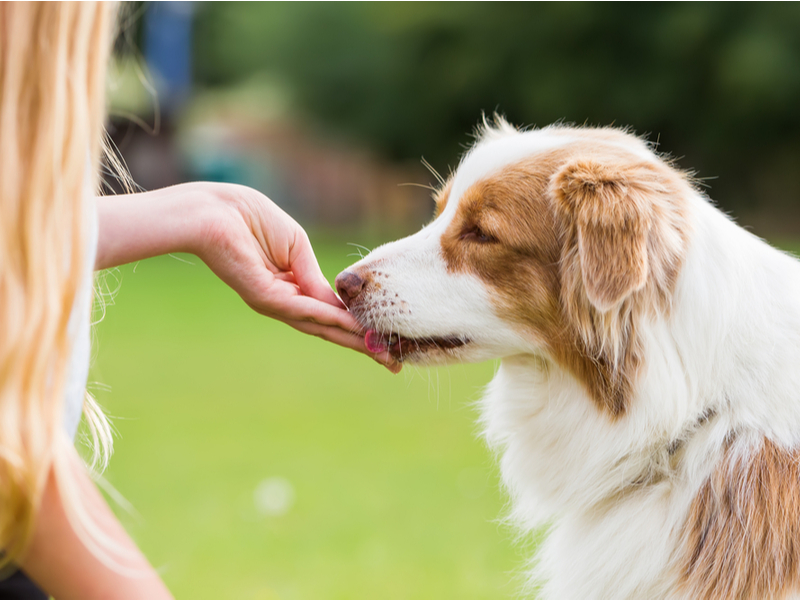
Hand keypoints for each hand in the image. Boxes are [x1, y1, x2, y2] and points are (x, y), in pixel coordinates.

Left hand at [96, 182, 399, 371]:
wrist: (213, 210)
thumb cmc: (250, 219)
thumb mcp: (296, 246)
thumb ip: (315, 275)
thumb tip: (338, 303)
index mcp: (291, 288)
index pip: (329, 314)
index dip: (357, 327)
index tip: (385, 341)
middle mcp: (283, 302)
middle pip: (327, 329)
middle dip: (360, 345)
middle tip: (392, 365)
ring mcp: (273, 302)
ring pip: (319, 326)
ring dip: (352, 339)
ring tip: (380, 352)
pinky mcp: (263, 297)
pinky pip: (303, 310)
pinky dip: (329, 318)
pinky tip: (352, 326)